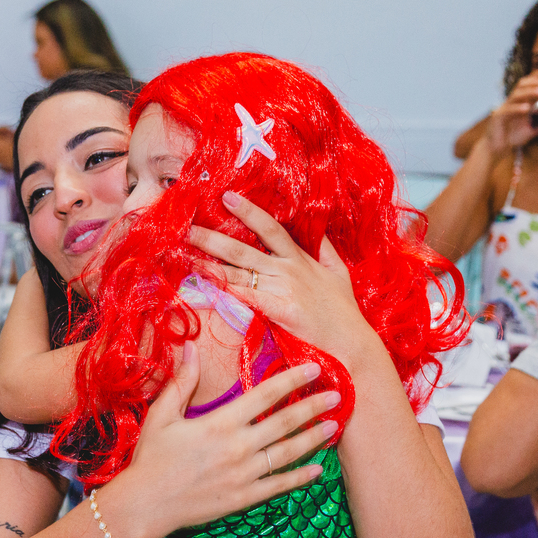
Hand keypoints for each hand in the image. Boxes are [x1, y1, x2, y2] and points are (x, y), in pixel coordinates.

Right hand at [108, 340, 336, 537]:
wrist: (145, 505)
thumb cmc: (151, 458)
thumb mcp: (161, 415)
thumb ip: (183, 382)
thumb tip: (193, 348)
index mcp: (220, 423)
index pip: (265, 394)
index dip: (292, 380)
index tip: (314, 369)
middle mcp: (238, 447)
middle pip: (285, 422)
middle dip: (314, 407)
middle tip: (338, 396)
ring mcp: (243, 474)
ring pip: (288, 453)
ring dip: (313, 439)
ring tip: (334, 427)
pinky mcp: (243, 498)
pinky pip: (278, 486)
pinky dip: (300, 478)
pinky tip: (318, 470)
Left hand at [187, 191, 377, 365]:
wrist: (352, 340)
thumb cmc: (342, 309)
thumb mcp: (337, 271)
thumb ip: (323, 248)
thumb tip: (315, 228)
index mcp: (298, 258)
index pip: (270, 228)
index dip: (248, 211)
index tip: (226, 197)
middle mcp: (287, 270)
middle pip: (243, 249)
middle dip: (213, 238)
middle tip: (187, 227)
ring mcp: (282, 290)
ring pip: (238, 273)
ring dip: (209, 264)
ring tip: (186, 255)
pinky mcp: (280, 311)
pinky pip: (246, 298)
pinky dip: (225, 290)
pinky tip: (206, 285)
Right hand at [485, 69, 537, 155]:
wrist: (497, 148)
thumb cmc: (514, 136)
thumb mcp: (534, 127)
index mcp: (520, 100)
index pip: (529, 83)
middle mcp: (512, 101)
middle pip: (522, 84)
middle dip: (536, 81)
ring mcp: (504, 108)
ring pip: (516, 95)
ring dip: (529, 91)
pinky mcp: (498, 117)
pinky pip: (508, 110)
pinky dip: (517, 108)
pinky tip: (527, 108)